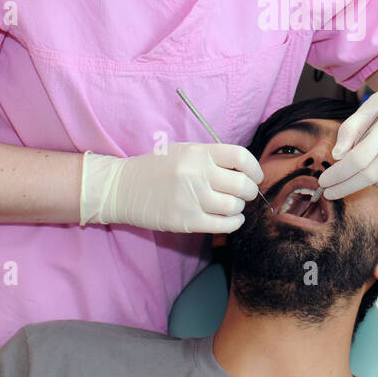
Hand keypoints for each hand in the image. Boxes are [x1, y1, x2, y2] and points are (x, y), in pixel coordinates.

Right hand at [81, 143, 261, 233]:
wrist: (122, 188)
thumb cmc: (155, 168)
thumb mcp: (183, 151)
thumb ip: (211, 158)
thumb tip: (245, 170)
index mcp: (198, 153)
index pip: (240, 157)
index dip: (255, 168)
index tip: (255, 176)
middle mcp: (197, 174)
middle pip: (242, 184)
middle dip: (249, 191)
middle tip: (244, 193)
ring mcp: (192, 199)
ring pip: (234, 206)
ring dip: (238, 208)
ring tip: (232, 206)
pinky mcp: (186, 221)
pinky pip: (223, 225)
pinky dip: (233, 223)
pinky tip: (230, 219)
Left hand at [317, 61, 377, 198]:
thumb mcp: (368, 107)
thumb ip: (349, 131)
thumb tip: (337, 156)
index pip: (358, 159)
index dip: (338, 174)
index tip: (324, 182)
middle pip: (370, 176)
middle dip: (346, 186)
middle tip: (330, 191)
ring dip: (370, 182)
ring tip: (366, 169)